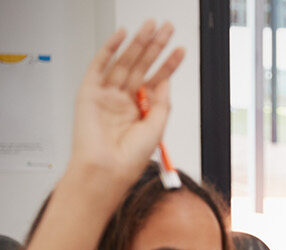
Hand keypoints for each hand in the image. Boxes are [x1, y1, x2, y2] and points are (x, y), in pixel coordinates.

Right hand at [72, 21, 184, 187]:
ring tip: (151, 27)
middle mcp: (123, 100)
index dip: (168, 64)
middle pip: (141, 66)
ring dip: (138, 43)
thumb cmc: (130, 158)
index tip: (180, 50)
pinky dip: (110, 49)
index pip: (156, 81)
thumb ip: (161, 102)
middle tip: (166, 28)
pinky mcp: (89, 93)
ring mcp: (106, 95)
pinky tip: (122, 35)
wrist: (107, 170)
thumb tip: (166, 80)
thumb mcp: (156, 126)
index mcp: (139, 110)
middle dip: (154, 47)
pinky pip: (100, 66)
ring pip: (124, 62)